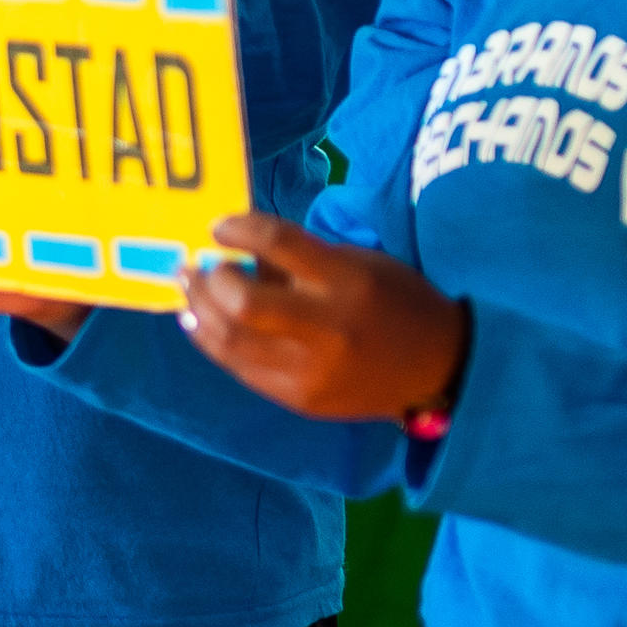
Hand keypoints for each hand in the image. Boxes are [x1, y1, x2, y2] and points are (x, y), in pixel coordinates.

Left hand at [182, 213, 471, 421]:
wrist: (437, 368)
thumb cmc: (393, 301)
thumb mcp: (357, 264)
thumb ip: (299, 258)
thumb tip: (234, 245)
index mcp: (348, 281)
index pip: (280, 243)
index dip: (239, 228)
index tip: (218, 226)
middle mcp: (328, 329)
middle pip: (245, 304)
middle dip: (210, 279)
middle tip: (197, 264)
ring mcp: (311, 371)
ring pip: (231, 342)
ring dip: (198, 310)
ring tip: (189, 289)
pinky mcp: (300, 400)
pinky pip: (241, 369)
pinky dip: (212, 341)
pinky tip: (200, 322)